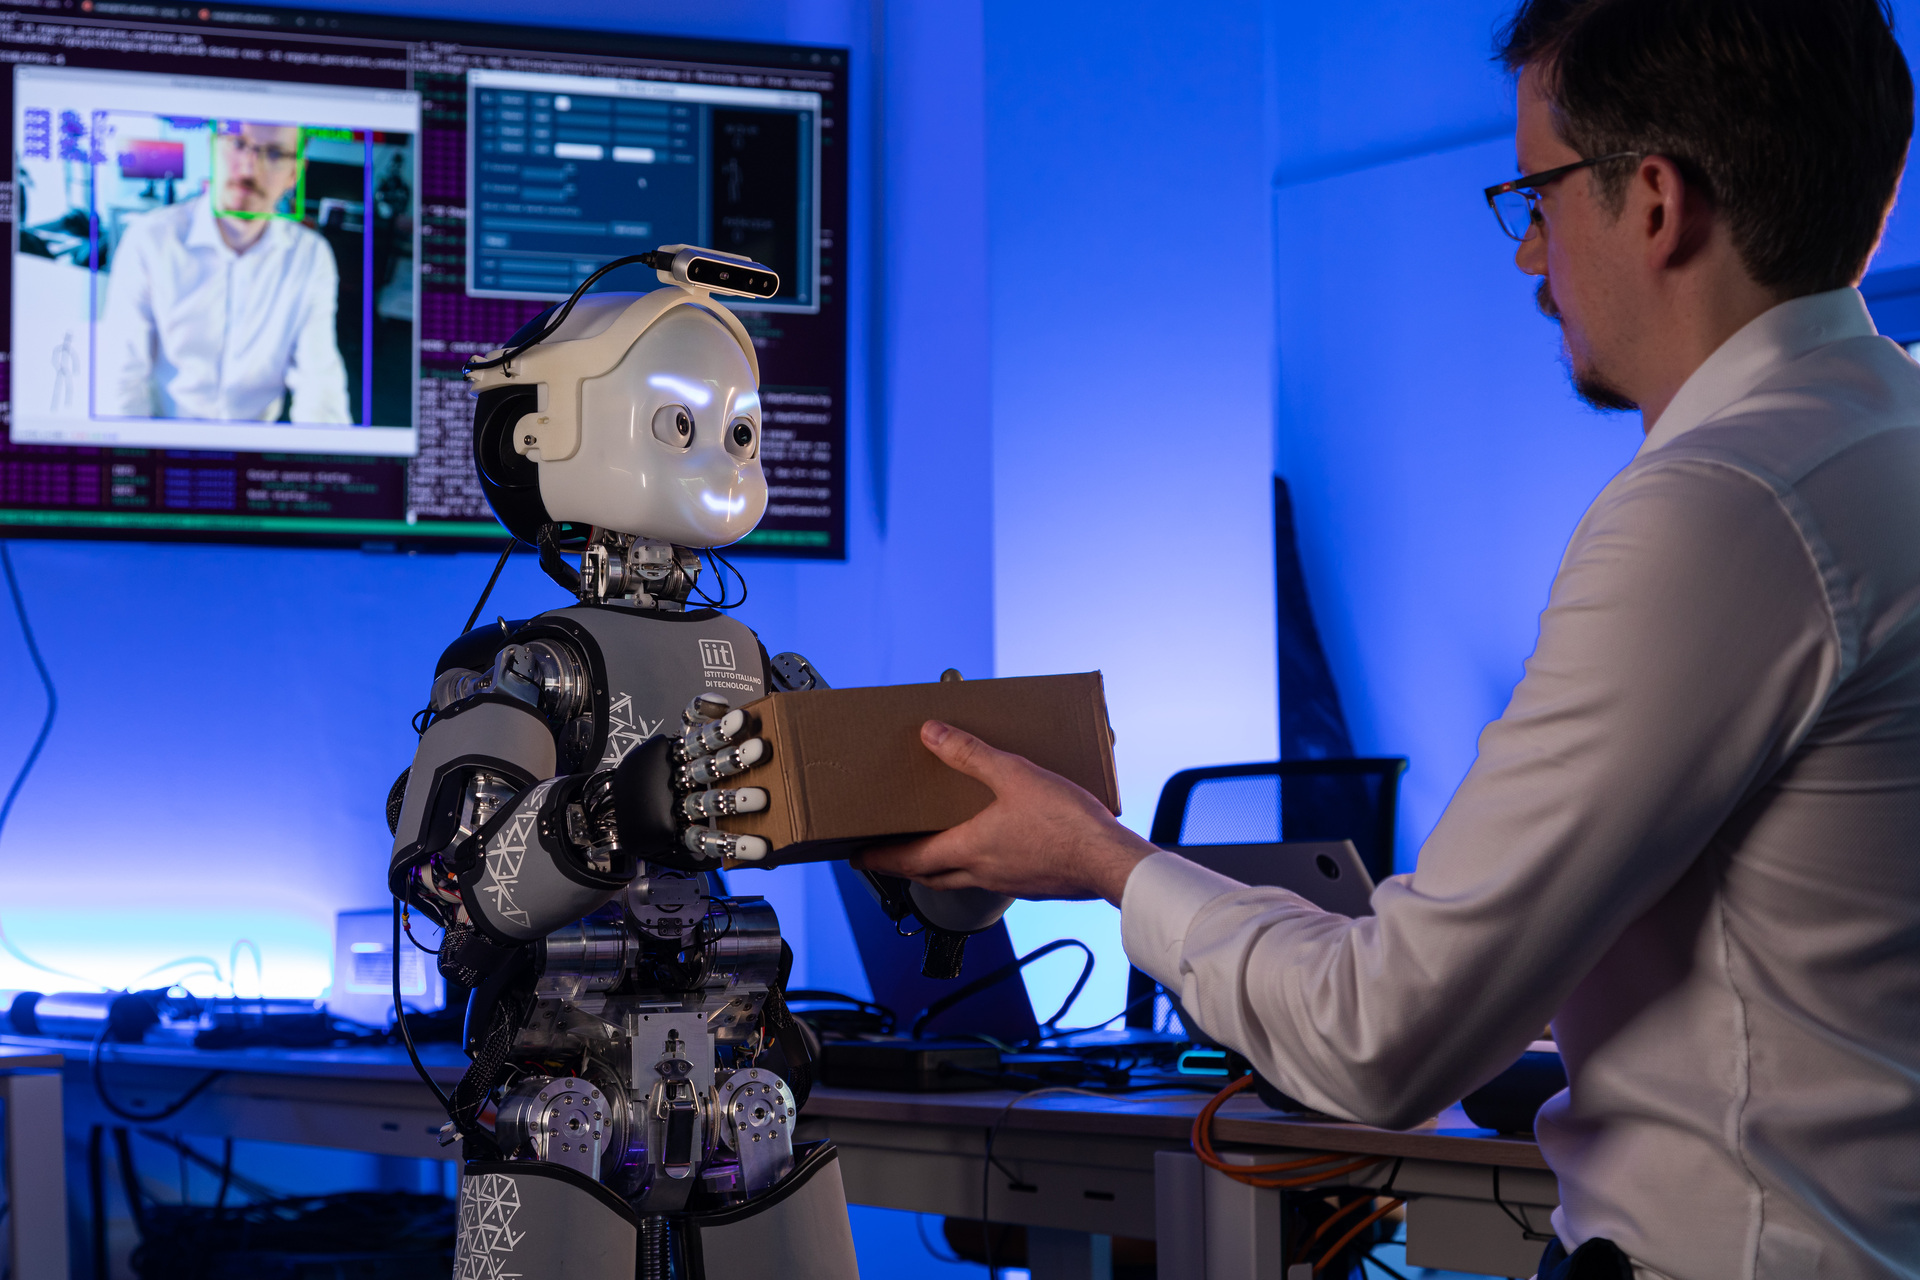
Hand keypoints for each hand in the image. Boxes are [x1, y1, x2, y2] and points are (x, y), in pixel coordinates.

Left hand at [853, 720, 1157, 905]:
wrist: (1111, 862)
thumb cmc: (1067, 825)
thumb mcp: (1014, 775)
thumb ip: (971, 754)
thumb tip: (932, 733)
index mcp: (970, 849)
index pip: (910, 860)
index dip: (880, 858)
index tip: (859, 857)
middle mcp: (983, 873)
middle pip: (930, 877)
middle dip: (904, 867)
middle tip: (888, 856)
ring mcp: (1008, 883)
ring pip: (961, 879)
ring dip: (942, 867)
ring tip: (938, 847)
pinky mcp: (1034, 885)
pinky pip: (993, 878)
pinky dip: (979, 866)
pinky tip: (996, 849)